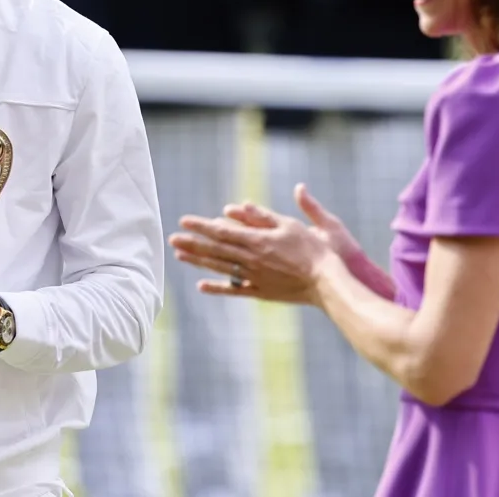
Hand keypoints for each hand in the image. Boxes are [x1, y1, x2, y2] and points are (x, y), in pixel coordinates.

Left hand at [170, 184, 342, 304]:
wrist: (326, 281)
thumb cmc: (312, 249)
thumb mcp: (290, 224)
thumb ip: (262, 215)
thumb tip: (236, 206)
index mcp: (257, 241)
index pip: (222, 232)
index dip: (201, 226)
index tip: (184, 221)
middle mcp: (251, 260)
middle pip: (215, 250)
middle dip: (192, 243)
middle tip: (172, 239)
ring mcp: (254, 278)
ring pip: (220, 268)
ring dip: (198, 262)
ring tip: (179, 256)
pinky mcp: (260, 292)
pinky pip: (233, 290)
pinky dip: (217, 288)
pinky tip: (201, 286)